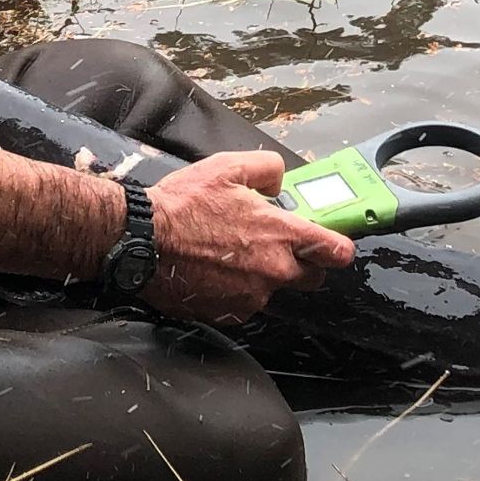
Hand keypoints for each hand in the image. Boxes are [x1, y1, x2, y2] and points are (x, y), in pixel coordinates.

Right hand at [139, 151, 353, 323]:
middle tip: (276, 247)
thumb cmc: (183, 204)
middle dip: (302, 264)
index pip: (334, 251)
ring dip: (263, 276)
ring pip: (274, 290)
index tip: (334, 246)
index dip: (338, 248)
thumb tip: (279, 183)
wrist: (141, 241)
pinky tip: (214, 272)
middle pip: (312, 278)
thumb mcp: (228, 167)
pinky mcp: (228, 313)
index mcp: (279, 234)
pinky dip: (236, 290)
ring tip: (231, 256)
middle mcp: (273, 271)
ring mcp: (252, 296)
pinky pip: (245, 303)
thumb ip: (266, 170)